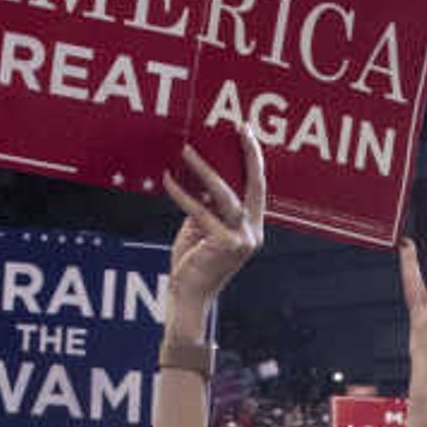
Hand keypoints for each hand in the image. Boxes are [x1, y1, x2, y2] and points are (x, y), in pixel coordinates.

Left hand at [163, 133, 265, 327]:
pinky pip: (200, 210)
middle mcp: (253, 233)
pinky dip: (181, 194)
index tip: (246, 132)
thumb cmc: (193, 265)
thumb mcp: (202, 230)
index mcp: (252, 229)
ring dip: (204, 169)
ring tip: (187, 149)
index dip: (253, 159)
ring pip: (225, 195)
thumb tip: (201, 179)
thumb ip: (207, 207)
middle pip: (255, 185)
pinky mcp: (224, 244)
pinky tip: (168, 180)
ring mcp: (242, 240)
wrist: (189, 298)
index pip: (258, 188)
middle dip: (248, 154)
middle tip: (239, 127)